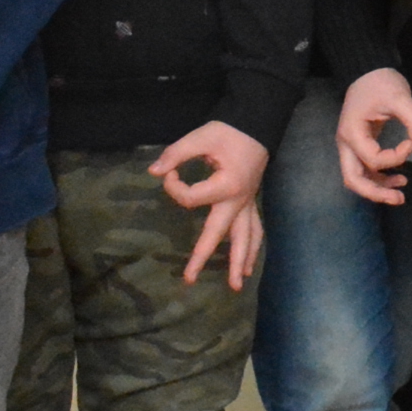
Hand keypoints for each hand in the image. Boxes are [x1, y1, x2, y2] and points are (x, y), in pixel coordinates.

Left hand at [151, 121, 272, 291]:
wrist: (257, 125)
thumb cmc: (229, 131)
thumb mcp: (201, 138)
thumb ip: (176, 154)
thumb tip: (154, 171)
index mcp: (226, 186)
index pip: (191, 198)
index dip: (174, 187)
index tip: (168, 173)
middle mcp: (238, 201)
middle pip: (219, 235)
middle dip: (203, 257)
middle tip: (189, 280)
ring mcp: (246, 204)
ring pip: (246, 238)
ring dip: (240, 262)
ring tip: (236, 286)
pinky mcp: (249, 203)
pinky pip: (254, 230)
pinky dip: (253, 248)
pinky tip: (249, 263)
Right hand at [338, 70, 411, 204]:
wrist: (368, 72)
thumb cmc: (380, 83)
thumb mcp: (400, 97)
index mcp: (352, 133)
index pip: (373, 159)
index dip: (396, 157)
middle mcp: (346, 143)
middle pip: (353, 178)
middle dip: (375, 192)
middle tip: (399, 198)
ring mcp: (351, 146)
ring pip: (357, 177)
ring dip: (377, 188)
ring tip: (401, 194)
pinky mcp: (360, 145)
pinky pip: (365, 169)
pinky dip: (379, 177)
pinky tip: (399, 178)